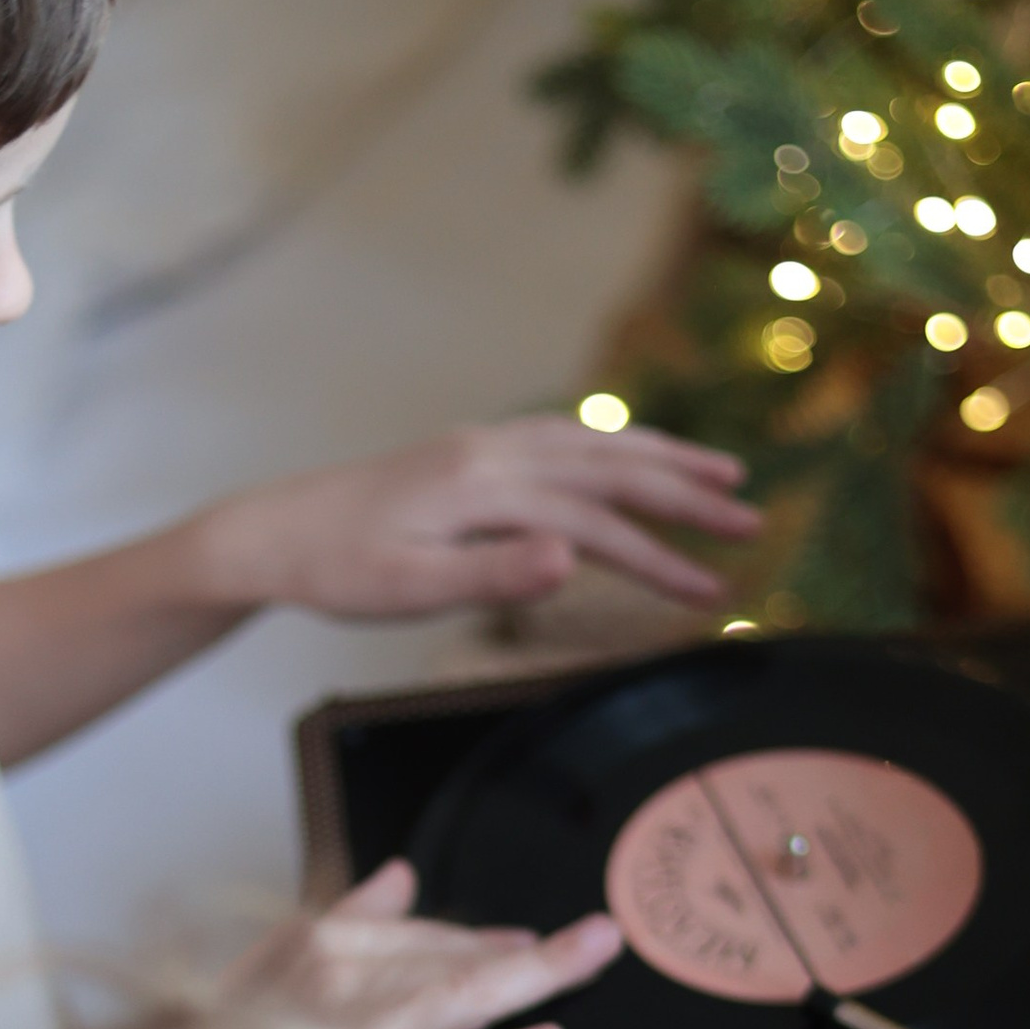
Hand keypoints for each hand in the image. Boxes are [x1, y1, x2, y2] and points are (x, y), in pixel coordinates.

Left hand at [190, 417, 756, 619]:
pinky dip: (615, 445)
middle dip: (688, 495)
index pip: (596, 523)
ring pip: (594, 442)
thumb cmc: (338, 572)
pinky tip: (636, 457)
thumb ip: (492, 576)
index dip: (661, 558)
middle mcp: (493, 451)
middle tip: (754, 523)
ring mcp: (485, 444)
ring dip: (663, 458)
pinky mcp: (474, 451)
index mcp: (484, 487)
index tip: (714, 591)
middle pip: (611, 468)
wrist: (275, 532)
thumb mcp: (408, 590)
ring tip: (725, 476)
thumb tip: (571, 560)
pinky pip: (565, 437)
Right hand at [237, 859, 622, 1028]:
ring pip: (457, 998)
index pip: (419, 937)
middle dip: (530, 954)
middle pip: (451, 962)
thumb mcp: (271, 968)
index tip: (531, 948)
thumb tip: (400, 873)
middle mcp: (336, 976)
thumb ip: (347, 918)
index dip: (481, 942)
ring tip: (595, 954)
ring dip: (534, 975)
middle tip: (600, 941)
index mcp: (314, 940)